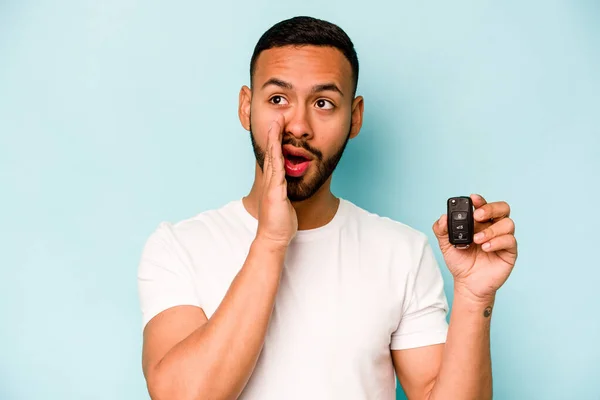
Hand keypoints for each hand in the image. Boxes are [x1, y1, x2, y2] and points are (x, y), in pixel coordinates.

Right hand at [255, 114, 297, 249]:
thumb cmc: (280, 224)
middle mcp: (270, 181)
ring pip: (272, 156)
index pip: (274, 156)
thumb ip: (287, 192)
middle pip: (271, 151)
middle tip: (278, 115)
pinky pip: (276, 169)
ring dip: (274, 138)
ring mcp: (271, 185)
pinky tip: (277, 144)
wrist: (273, 238)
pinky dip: (276, 155)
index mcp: (273, 182)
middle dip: (274, 133)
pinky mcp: (275, 191)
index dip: (276, 140)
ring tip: (277, 122)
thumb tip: (290, 186)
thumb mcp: (285, 203)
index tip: (280, 125)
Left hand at [432, 194, 517, 301]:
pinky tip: (485, 248)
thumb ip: (441, 230)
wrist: (467, 283)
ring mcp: (503, 239)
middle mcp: (493, 227)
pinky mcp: (509, 252)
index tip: (472, 198)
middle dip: (490, 208)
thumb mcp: (445, 244)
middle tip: (477, 216)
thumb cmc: (460, 262)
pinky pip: (510, 241)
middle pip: (502, 208)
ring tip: (477, 240)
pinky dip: (497, 242)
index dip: (480, 200)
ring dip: (491, 230)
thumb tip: (443, 217)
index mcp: (480, 222)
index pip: (484, 205)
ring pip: (508, 223)